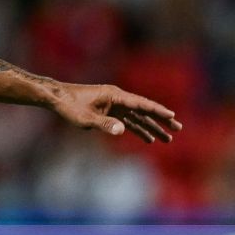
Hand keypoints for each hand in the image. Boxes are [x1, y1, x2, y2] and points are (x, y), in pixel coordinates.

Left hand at [51, 83, 179, 143]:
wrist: (57, 99)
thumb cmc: (70, 106)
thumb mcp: (85, 118)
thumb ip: (104, 124)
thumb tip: (122, 130)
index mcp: (115, 96)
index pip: (141, 104)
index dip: (157, 111)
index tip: (172, 116)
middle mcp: (118, 99)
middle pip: (144, 111)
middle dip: (161, 121)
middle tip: (177, 130)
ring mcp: (114, 105)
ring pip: (138, 118)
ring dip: (151, 128)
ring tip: (167, 139)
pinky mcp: (109, 111)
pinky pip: (127, 121)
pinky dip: (137, 129)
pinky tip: (148, 139)